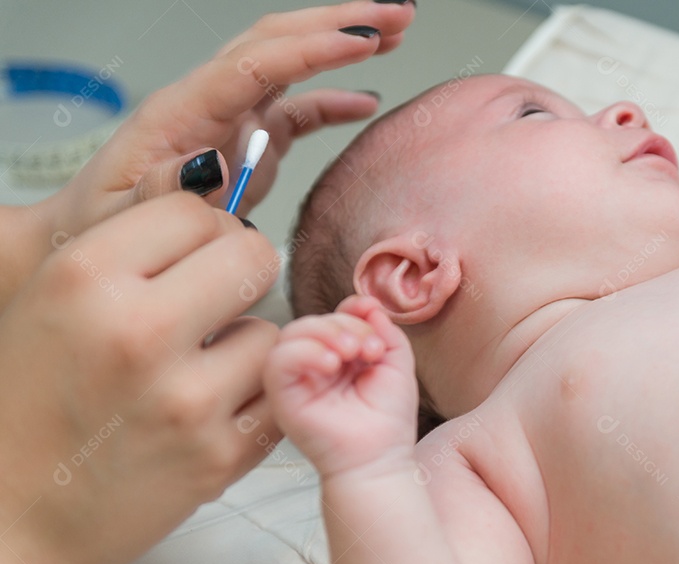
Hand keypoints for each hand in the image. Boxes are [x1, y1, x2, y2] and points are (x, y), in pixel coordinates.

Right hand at [0, 193, 281, 563]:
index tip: (186, 258)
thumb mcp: (45, 299)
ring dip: (246, 344)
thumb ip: (125, 242)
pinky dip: (256, 398)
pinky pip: (278, 392)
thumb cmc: (25, 404)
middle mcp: (137, 331)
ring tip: (197, 370)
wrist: (9, 519)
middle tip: (208, 307)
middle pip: (251, 255)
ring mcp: (185, 399)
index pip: (196, 209)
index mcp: (83, 277)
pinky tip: (212, 410)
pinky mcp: (219, 457)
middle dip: (237, 275)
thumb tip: (212, 177)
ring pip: (274, 328)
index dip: (200, 231)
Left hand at [40, 1, 414, 235]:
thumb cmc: (100, 226)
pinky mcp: (246, 141)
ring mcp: (230, 117)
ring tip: (394, 32)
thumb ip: (165, 189)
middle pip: (278, 41)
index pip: (255, 63)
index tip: (362, 40)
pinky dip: (333, 101)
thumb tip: (208, 163)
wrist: (88, 232)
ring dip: (340, 43)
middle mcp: (210, 102)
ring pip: (290, 63)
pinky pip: (296, 110)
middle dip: (338, 22)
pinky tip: (366, 101)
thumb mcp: (123, 216)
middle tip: (395, 14)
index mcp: (182, 112)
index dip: (312, 49)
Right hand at [265, 295, 417, 476]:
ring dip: (326, 334)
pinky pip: (277, 360)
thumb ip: (383, 329)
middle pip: (313, 321)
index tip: (376, 325)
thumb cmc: (387, 418)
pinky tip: (331, 365)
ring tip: (352, 354)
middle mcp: (312, 364)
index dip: (353, 311)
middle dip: (344, 324)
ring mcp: (295, 380)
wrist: (380, 458)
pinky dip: (304, 352)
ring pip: (291, 334)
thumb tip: (367, 302)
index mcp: (337, 354)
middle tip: (369, 348)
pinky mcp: (281, 396)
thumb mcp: (396, 362)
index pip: (333, 316)